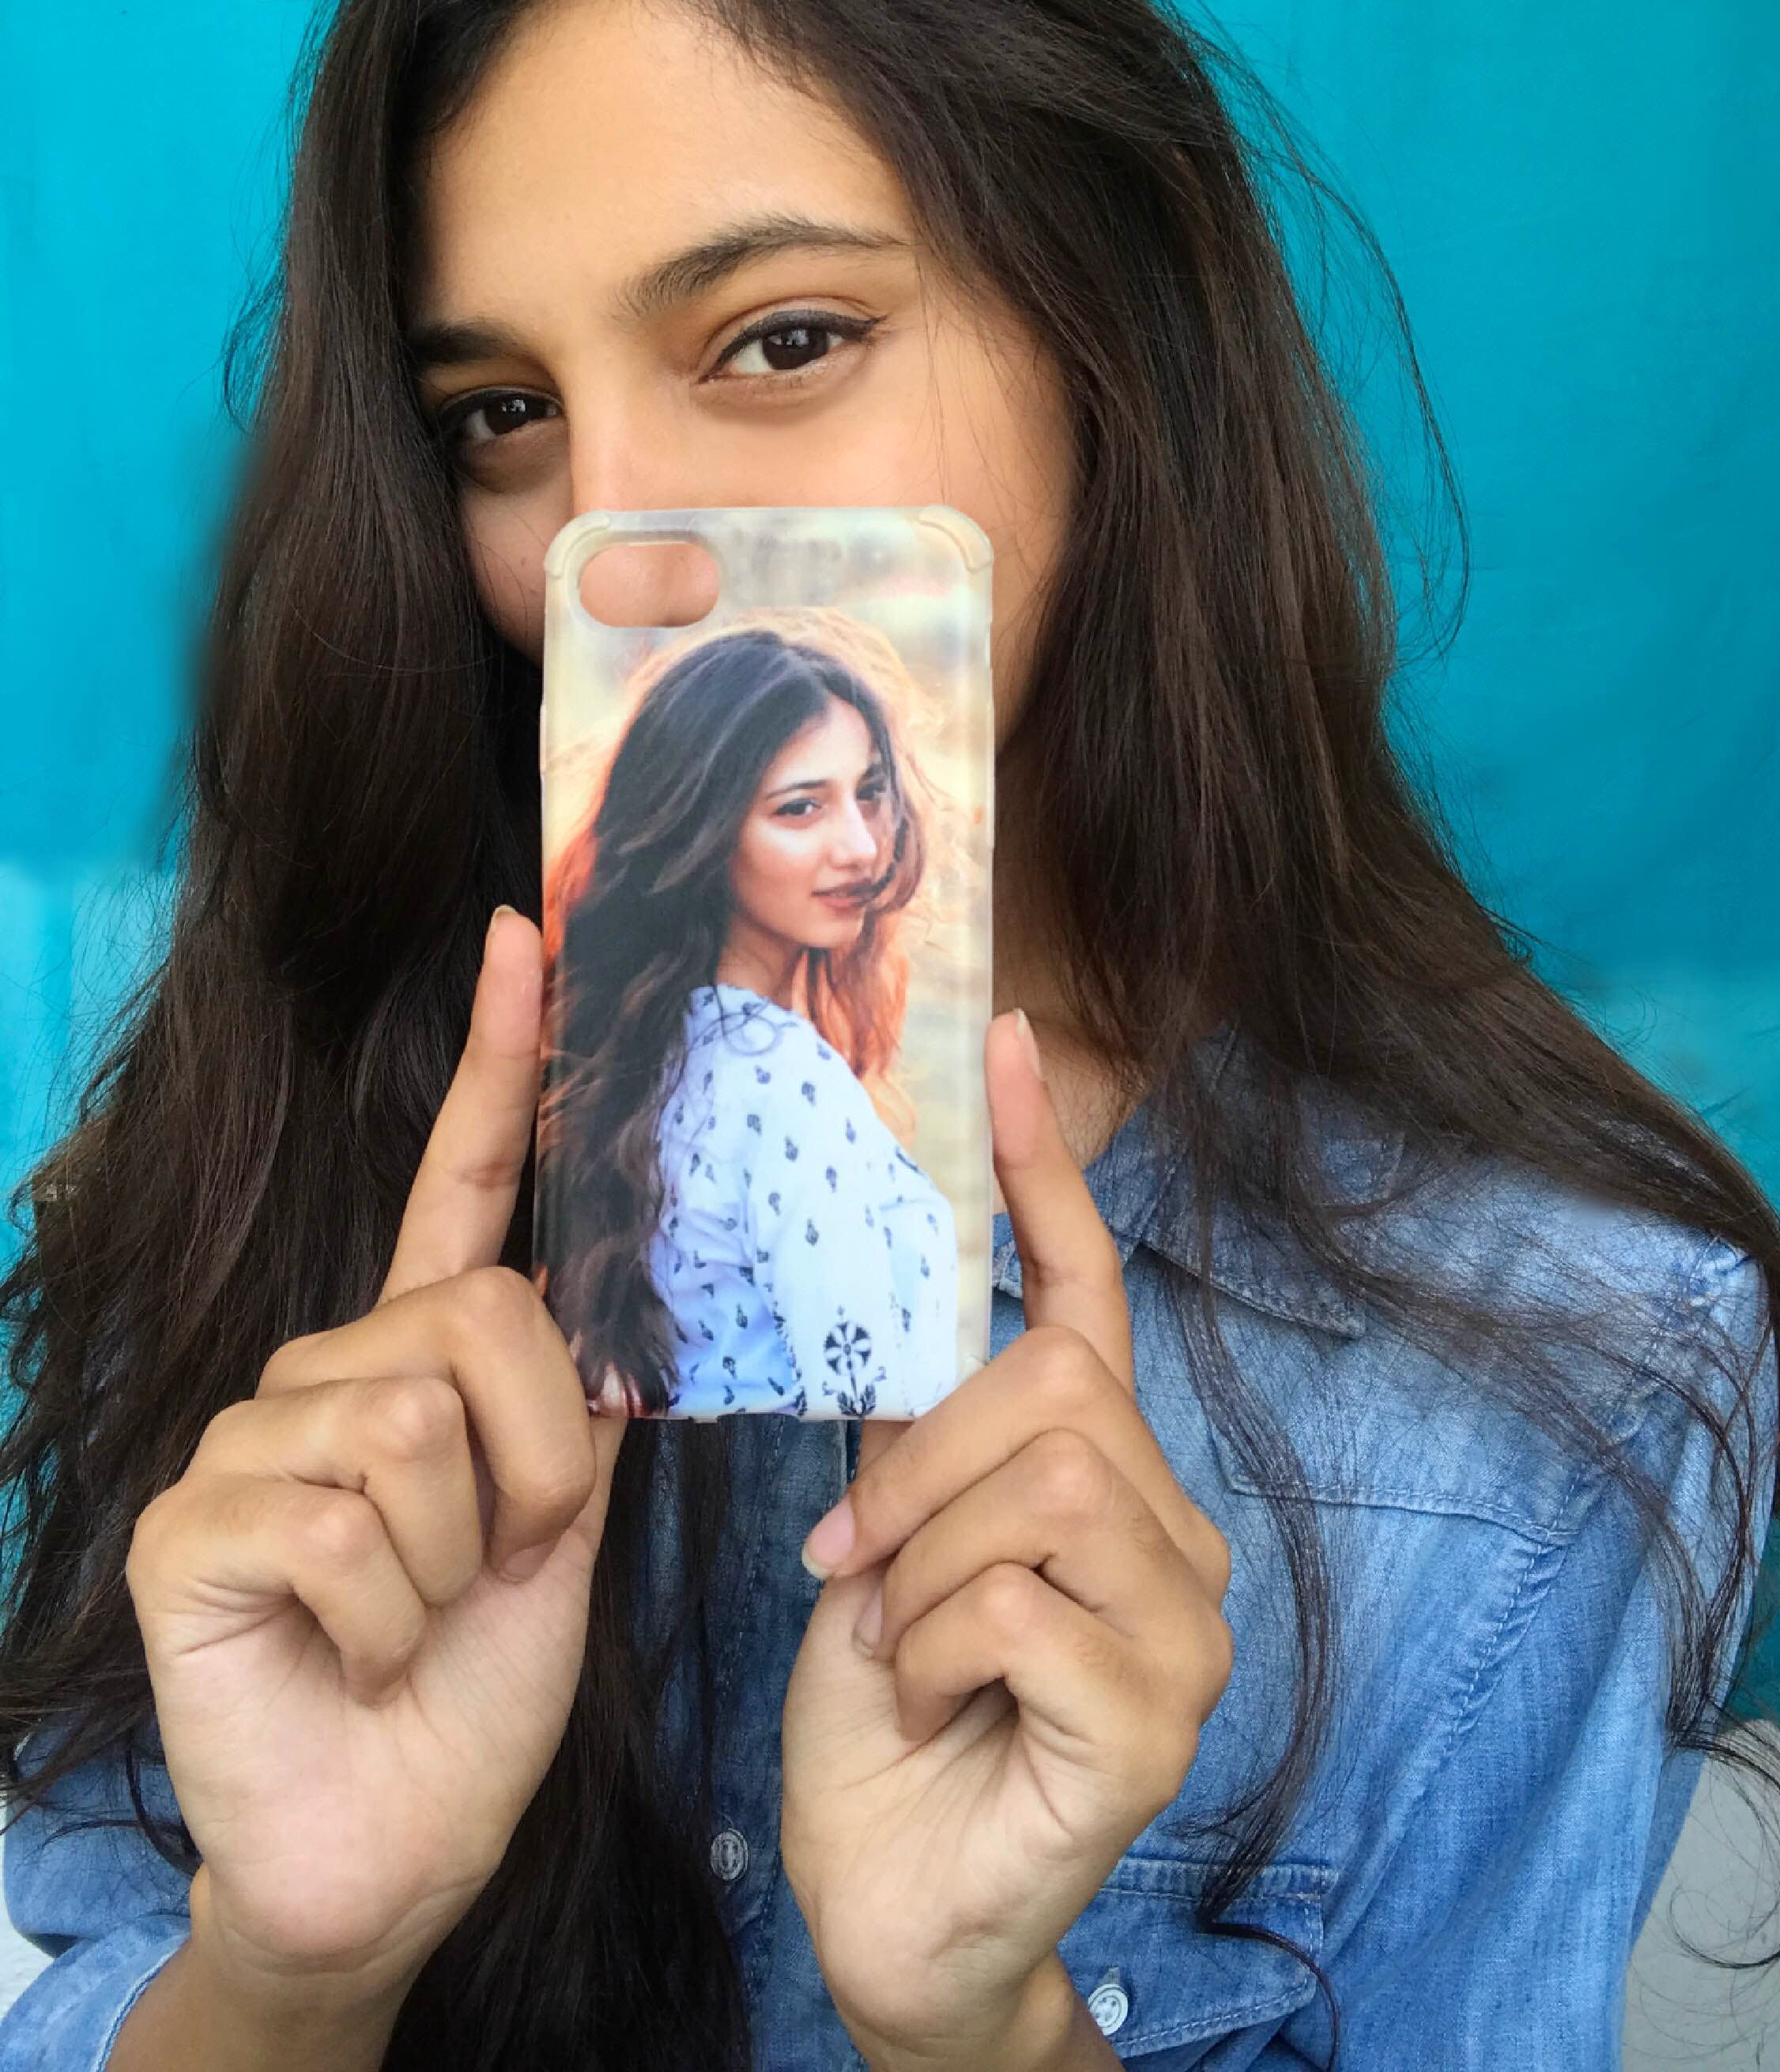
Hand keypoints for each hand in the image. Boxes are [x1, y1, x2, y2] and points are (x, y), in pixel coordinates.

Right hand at [123, 909, 623, 2021]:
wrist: (393, 1844)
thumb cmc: (478, 1684)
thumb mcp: (557, 1532)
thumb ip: (569, 1408)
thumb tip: (587, 1293)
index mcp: (414, 1357)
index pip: (458, 1186)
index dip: (498, 1064)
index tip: (529, 934)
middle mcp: (320, 1371)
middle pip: (480, 1319)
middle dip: (534, 1467)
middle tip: (496, 1568)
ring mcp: (244, 1440)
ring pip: (419, 1422)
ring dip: (465, 1556)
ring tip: (420, 1618)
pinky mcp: (192, 1528)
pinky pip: (349, 1519)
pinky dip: (392, 1615)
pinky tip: (351, 1652)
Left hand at [779, 1012, 1233, 2070]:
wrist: (887, 1901)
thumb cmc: (888, 1714)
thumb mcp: (887, 1538)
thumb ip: (919, 1429)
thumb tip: (891, 1282)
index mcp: (1104, 1471)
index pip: (1088, 1295)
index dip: (1043, 1173)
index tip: (1005, 1048)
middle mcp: (1174, 1532)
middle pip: (1057, 1386)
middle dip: (919, 1461)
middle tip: (852, 1556)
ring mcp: (1184, 1629)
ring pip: (1044, 1482)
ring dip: (922, 1559)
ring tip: (894, 1639)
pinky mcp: (1156, 1720)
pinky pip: (1022, 1604)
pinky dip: (935, 1642)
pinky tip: (928, 1698)